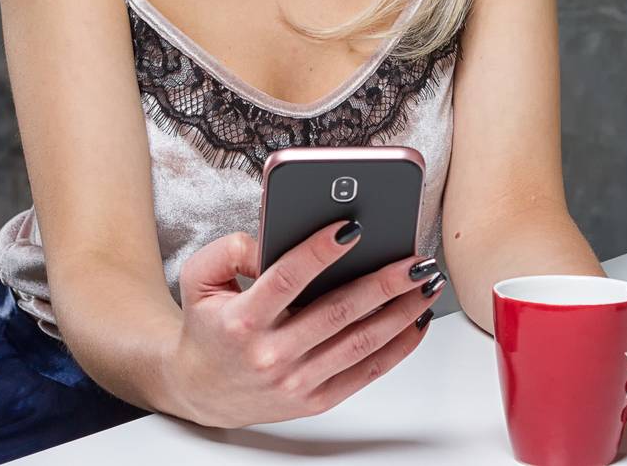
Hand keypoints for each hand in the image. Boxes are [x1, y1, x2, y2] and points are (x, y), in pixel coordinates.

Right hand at [163, 220, 445, 427]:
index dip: (319, 251)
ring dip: (402, 310)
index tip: (351, 227)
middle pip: (338, 311)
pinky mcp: (316, 399)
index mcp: (242, 320)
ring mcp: (296, 381)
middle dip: (384, 281)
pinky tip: (417, 320)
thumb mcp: (199, 278)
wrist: (200, 390)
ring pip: (361, 342)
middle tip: (415, 257)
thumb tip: (275, 238)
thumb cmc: (208, 328)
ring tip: (427, 282)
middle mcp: (271, 354)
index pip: (286, 278)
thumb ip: (231, 249)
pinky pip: (367, 372)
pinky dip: (399, 346)